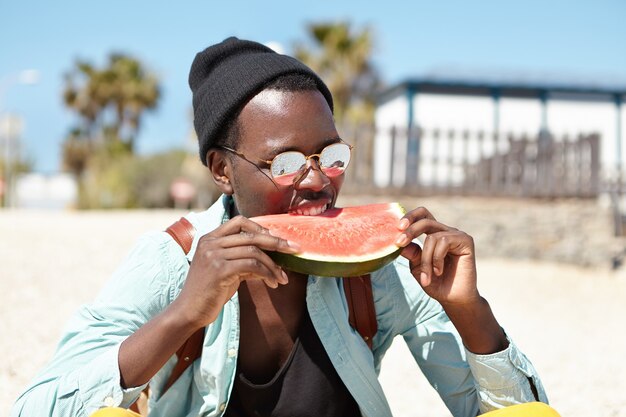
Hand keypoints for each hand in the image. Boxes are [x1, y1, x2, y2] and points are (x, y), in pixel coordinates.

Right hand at [170, 215, 299, 327]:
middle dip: (276, 242)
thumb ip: (243, 260)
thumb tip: (270, 259)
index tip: (277, 238)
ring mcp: (213, 255)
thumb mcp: (227, 270)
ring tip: (282, 278)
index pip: (239, 221)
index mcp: (210, 238)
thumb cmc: (209, 292)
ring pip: (254, 251)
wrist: (189, 311)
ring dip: (273, 265)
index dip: (260, 228)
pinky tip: (273, 283)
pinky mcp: (219, 270)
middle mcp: (210, 242)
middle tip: (294, 249)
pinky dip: (267, 274)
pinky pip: (252, 266)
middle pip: (251, 235)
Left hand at [395, 207, 479, 306]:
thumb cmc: (435, 283)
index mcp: (433, 234)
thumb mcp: (417, 267)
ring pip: (432, 237)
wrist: (453, 299)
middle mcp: (445, 232)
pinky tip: (439, 271)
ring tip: (427, 276)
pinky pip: (444, 242)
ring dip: (426, 259)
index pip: (422, 215)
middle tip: (399, 242)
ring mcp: (456, 235)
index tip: (397, 227)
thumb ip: (410, 253)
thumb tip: (398, 241)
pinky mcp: (466, 241)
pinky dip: (437, 259)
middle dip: (410, 231)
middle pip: (425, 220)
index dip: (409, 216)